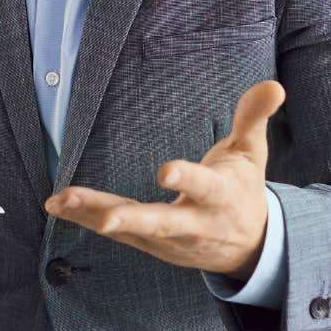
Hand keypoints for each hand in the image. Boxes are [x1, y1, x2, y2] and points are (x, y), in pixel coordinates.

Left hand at [44, 80, 285, 281]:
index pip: (204, 186)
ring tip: (60, 202)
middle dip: (133, 221)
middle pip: (162, 223)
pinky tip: (57, 206)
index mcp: (221, 197)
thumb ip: (254, 118)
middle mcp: (194, 223)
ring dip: (93, 216)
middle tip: (106, 221)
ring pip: (130, 229)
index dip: (187, 178)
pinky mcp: (150, 245)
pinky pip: (116, 233)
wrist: (248, 246)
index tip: (165, 170)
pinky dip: (86, 219)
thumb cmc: (243, 190)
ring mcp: (169, 240)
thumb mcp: (252, 154)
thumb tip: (273, 85)